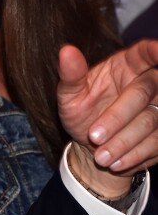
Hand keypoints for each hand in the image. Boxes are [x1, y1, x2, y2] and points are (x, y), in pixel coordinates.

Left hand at [57, 40, 157, 194]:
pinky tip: (115, 163)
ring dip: (124, 142)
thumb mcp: (69, 93)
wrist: (90, 144)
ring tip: (100, 157)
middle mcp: (147, 82)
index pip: (144, 52)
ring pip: (152, 122)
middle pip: (143, 93)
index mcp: (125, 65)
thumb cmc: (80, 109)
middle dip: (117, 118)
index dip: (155, 50)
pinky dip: (134, 156)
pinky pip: (157, 145)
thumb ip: (70, 73)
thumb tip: (66, 51)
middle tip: (93, 136)